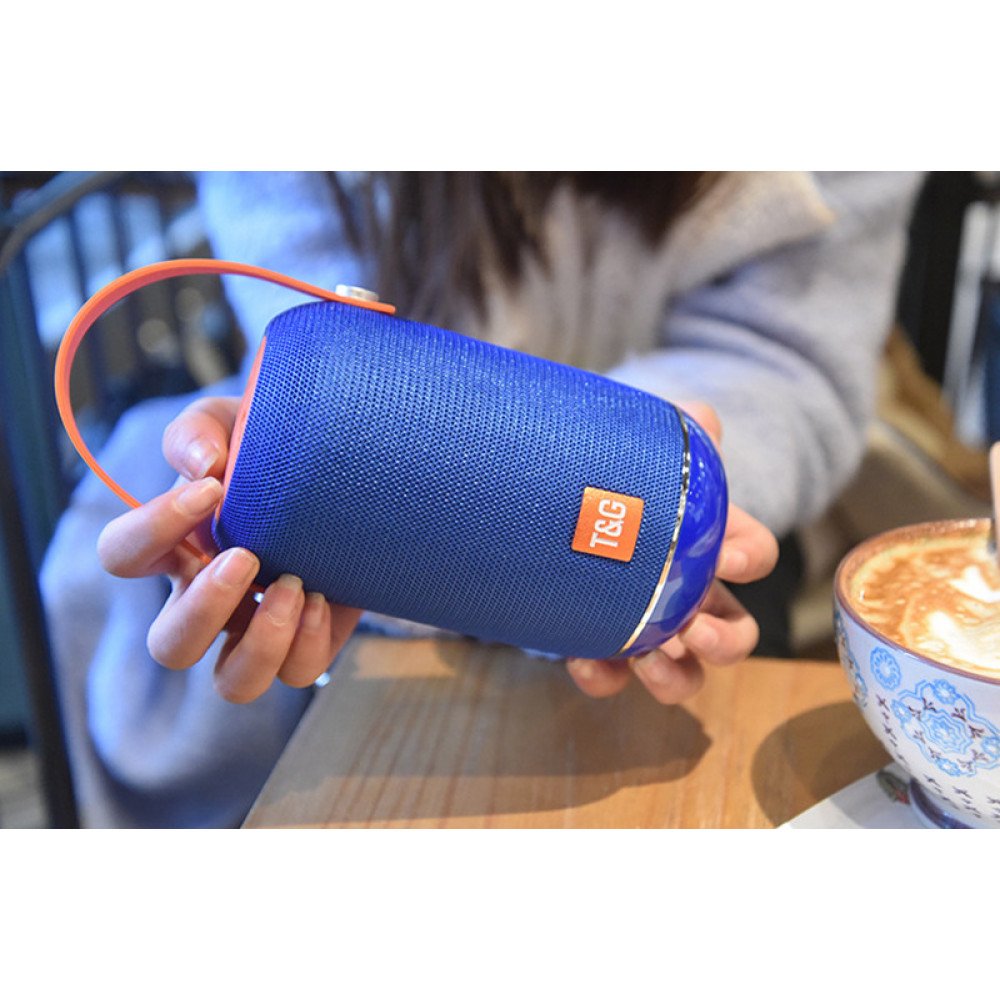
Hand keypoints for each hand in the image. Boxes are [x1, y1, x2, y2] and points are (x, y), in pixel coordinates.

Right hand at [97, 396, 361, 702]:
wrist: (344, 467)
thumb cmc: (271, 448)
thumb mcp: (232, 423)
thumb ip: (201, 433)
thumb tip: (203, 465)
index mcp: (177, 546)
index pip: (123, 555)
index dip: (154, 528)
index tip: (211, 489)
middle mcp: (209, 598)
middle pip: (169, 647)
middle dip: (204, 609)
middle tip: (246, 557)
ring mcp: (257, 626)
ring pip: (233, 684)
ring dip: (261, 642)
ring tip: (293, 585)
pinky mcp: (308, 639)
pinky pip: (298, 672)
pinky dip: (309, 641)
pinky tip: (324, 597)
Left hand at [565, 401, 779, 704]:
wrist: (563, 498)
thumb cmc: (623, 478)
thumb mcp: (650, 451)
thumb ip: (677, 433)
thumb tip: (700, 415)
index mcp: (708, 545)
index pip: (752, 554)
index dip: (749, 560)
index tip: (725, 557)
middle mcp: (689, 595)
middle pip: (733, 636)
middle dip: (724, 643)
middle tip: (692, 632)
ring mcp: (647, 625)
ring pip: (682, 674)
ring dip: (673, 678)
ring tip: (649, 661)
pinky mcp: (600, 642)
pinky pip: (611, 676)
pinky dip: (602, 676)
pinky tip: (582, 659)